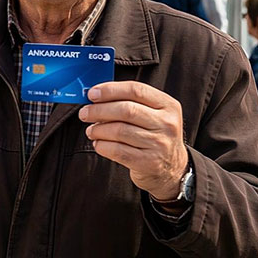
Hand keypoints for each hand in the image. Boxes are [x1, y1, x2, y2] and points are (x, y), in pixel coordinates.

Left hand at [80, 82, 188, 200]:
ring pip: (119, 131)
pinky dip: (102, 146)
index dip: (110, 90)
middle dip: (99, 110)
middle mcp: (166, 124)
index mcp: (168, 105)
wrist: (171, 167)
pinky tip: (99, 143)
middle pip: (126, 110)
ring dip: (98, 129)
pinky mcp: (148, 162)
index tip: (92, 93)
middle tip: (85, 113)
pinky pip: (117, 150)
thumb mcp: (154, 114)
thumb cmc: (154, 135)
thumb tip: (96, 96)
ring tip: (91, 130)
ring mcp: (159, 144)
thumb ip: (130, 101)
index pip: (136, 90)